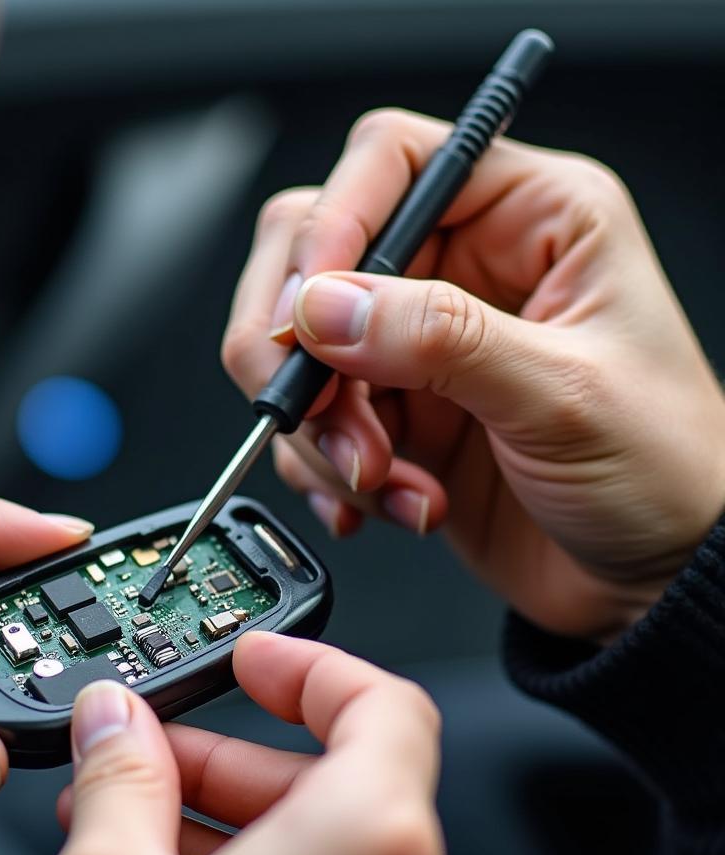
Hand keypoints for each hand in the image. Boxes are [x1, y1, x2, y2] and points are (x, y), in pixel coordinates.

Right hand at [24, 633, 499, 854]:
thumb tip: (116, 720)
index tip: (253, 659)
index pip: (381, 702)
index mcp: (374, 850)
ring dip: (254, 834)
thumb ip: (122, 776)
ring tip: (154, 838)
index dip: (310, 667)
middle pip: (350, 785)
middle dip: (245, 763)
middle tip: (158, 763)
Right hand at [222, 109, 724, 640]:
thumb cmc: (664, 467)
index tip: (307, 313)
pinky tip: (392, 503)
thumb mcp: (561, 393)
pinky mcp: (396, 416)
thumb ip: (440, 340)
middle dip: (305, 349)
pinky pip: (315, 427)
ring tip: (384, 480)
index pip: (390, 163)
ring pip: (304, 354)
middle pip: (316, 257)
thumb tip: (324, 307)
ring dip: (323, 432)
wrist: (654, 576)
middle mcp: (464, 272)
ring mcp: (421, 349)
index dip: (332, 225)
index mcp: (528, 217)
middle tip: (321, 412)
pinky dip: (330, 474)